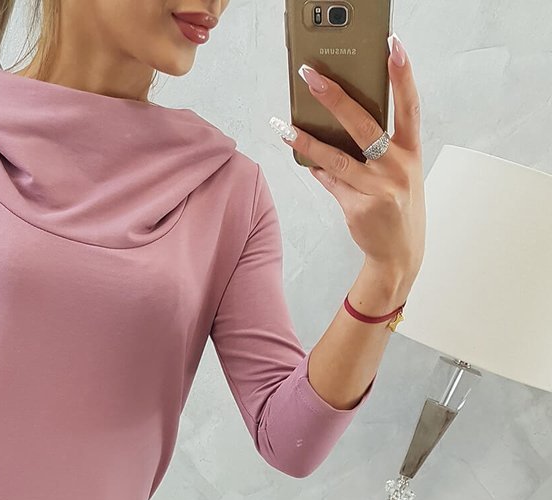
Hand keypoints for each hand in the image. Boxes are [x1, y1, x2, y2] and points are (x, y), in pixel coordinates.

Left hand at [276, 35, 425, 286]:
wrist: (399, 255)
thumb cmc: (399, 208)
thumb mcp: (402, 174)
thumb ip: (380, 150)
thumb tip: (341, 122)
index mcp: (412, 153)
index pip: (410, 106)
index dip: (403, 75)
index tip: (391, 46)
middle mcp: (397, 168)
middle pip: (363, 125)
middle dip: (334, 98)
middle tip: (310, 77)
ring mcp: (378, 189)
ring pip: (336, 157)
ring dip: (307, 140)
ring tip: (285, 126)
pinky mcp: (358, 208)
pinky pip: (330, 182)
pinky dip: (316, 169)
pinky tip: (303, 157)